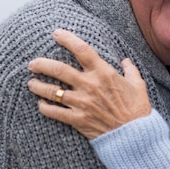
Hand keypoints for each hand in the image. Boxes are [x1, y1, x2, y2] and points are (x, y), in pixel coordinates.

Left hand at [28, 29, 151, 139]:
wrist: (134, 134)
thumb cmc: (137, 107)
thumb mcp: (138, 84)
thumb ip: (130, 70)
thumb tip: (125, 61)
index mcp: (104, 73)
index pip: (82, 50)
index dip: (67, 39)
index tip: (57, 34)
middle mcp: (89, 85)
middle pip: (59, 69)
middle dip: (42, 64)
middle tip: (33, 64)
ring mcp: (81, 103)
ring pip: (52, 91)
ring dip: (38, 86)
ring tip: (31, 83)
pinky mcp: (77, 119)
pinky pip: (54, 112)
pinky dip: (44, 107)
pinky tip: (41, 104)